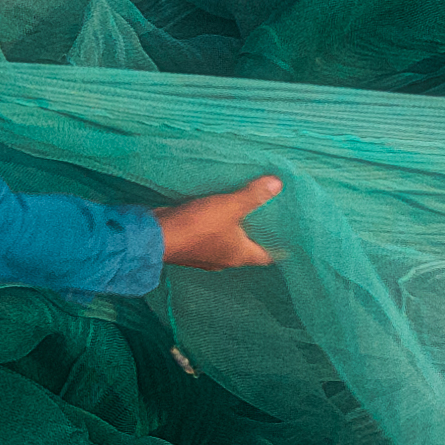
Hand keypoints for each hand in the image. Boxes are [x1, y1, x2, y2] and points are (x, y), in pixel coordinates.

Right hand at [155, 177, 280, 269]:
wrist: (156, 236)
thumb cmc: (198, 226)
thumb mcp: (230, 206)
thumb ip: (253, 196)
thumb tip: (278, 184)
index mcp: (240, 256)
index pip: (267, 256)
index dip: (279, 246)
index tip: (288, 234)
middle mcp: (224, 259)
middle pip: (247, 248)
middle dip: (257, 234)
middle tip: (268, 215)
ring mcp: (206, 254)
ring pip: (227, 242)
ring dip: (234, 229)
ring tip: (245, 209)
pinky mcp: (191, 246)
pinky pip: (209, 237)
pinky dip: (216, 227)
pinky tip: (217, 211)